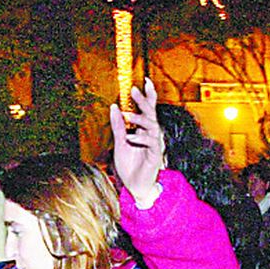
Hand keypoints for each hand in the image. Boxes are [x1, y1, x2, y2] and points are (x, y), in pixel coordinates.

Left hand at [109, 79, 164, 207]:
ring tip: (128, 116)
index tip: (146, 81)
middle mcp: (151, 135)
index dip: (148, 95)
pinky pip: (152, 143)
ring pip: (153, 125)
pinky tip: (130, 137)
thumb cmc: (129, 166)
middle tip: (134, 89)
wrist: (134, 187)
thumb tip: (114, 107)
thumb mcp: (119, 143)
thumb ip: (118, 126)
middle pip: (151, 113)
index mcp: (144, 130)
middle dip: (144, 100)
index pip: (148, 109)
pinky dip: (141, 138)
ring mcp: (155, 144)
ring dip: (140, 119)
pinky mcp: (156, 155)